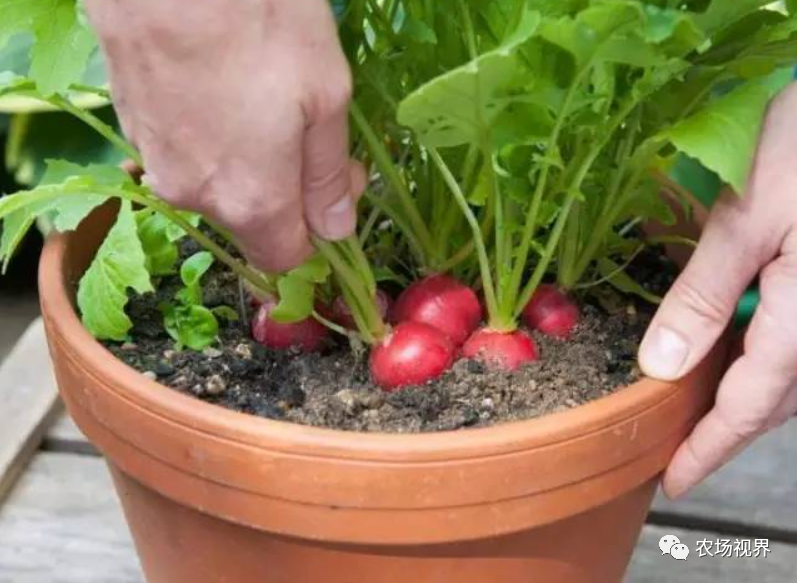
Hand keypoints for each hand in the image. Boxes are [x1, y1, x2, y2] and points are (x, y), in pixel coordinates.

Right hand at [86, 0, 364, 271]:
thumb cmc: (258, 18)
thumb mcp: (324, 95)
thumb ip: (329, 175)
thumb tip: (336, 230)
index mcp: (251, 200)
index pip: (286, 257)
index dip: (320, 230)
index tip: (340, 181)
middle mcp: (195, 196)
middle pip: (252, 221)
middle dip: (287, 191)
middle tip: (311, 129)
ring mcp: (156, 160)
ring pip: (217, 184)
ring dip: (248, 160)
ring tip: (264, 97)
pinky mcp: (131, 124)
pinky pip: (184, 151)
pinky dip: (210, 135)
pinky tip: (222, 84)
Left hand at [639, 83, 796, 497]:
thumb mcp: (747, 216)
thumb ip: (704, 295)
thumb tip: (660, 366)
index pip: (752, 403)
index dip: (710, 447)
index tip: (674, 480)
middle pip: (778, 397)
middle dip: (725, 429)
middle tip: (677, 448)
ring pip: (792, 372)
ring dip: (746, 395)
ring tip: (695, 406)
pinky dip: (764, 356)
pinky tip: (731, 345)